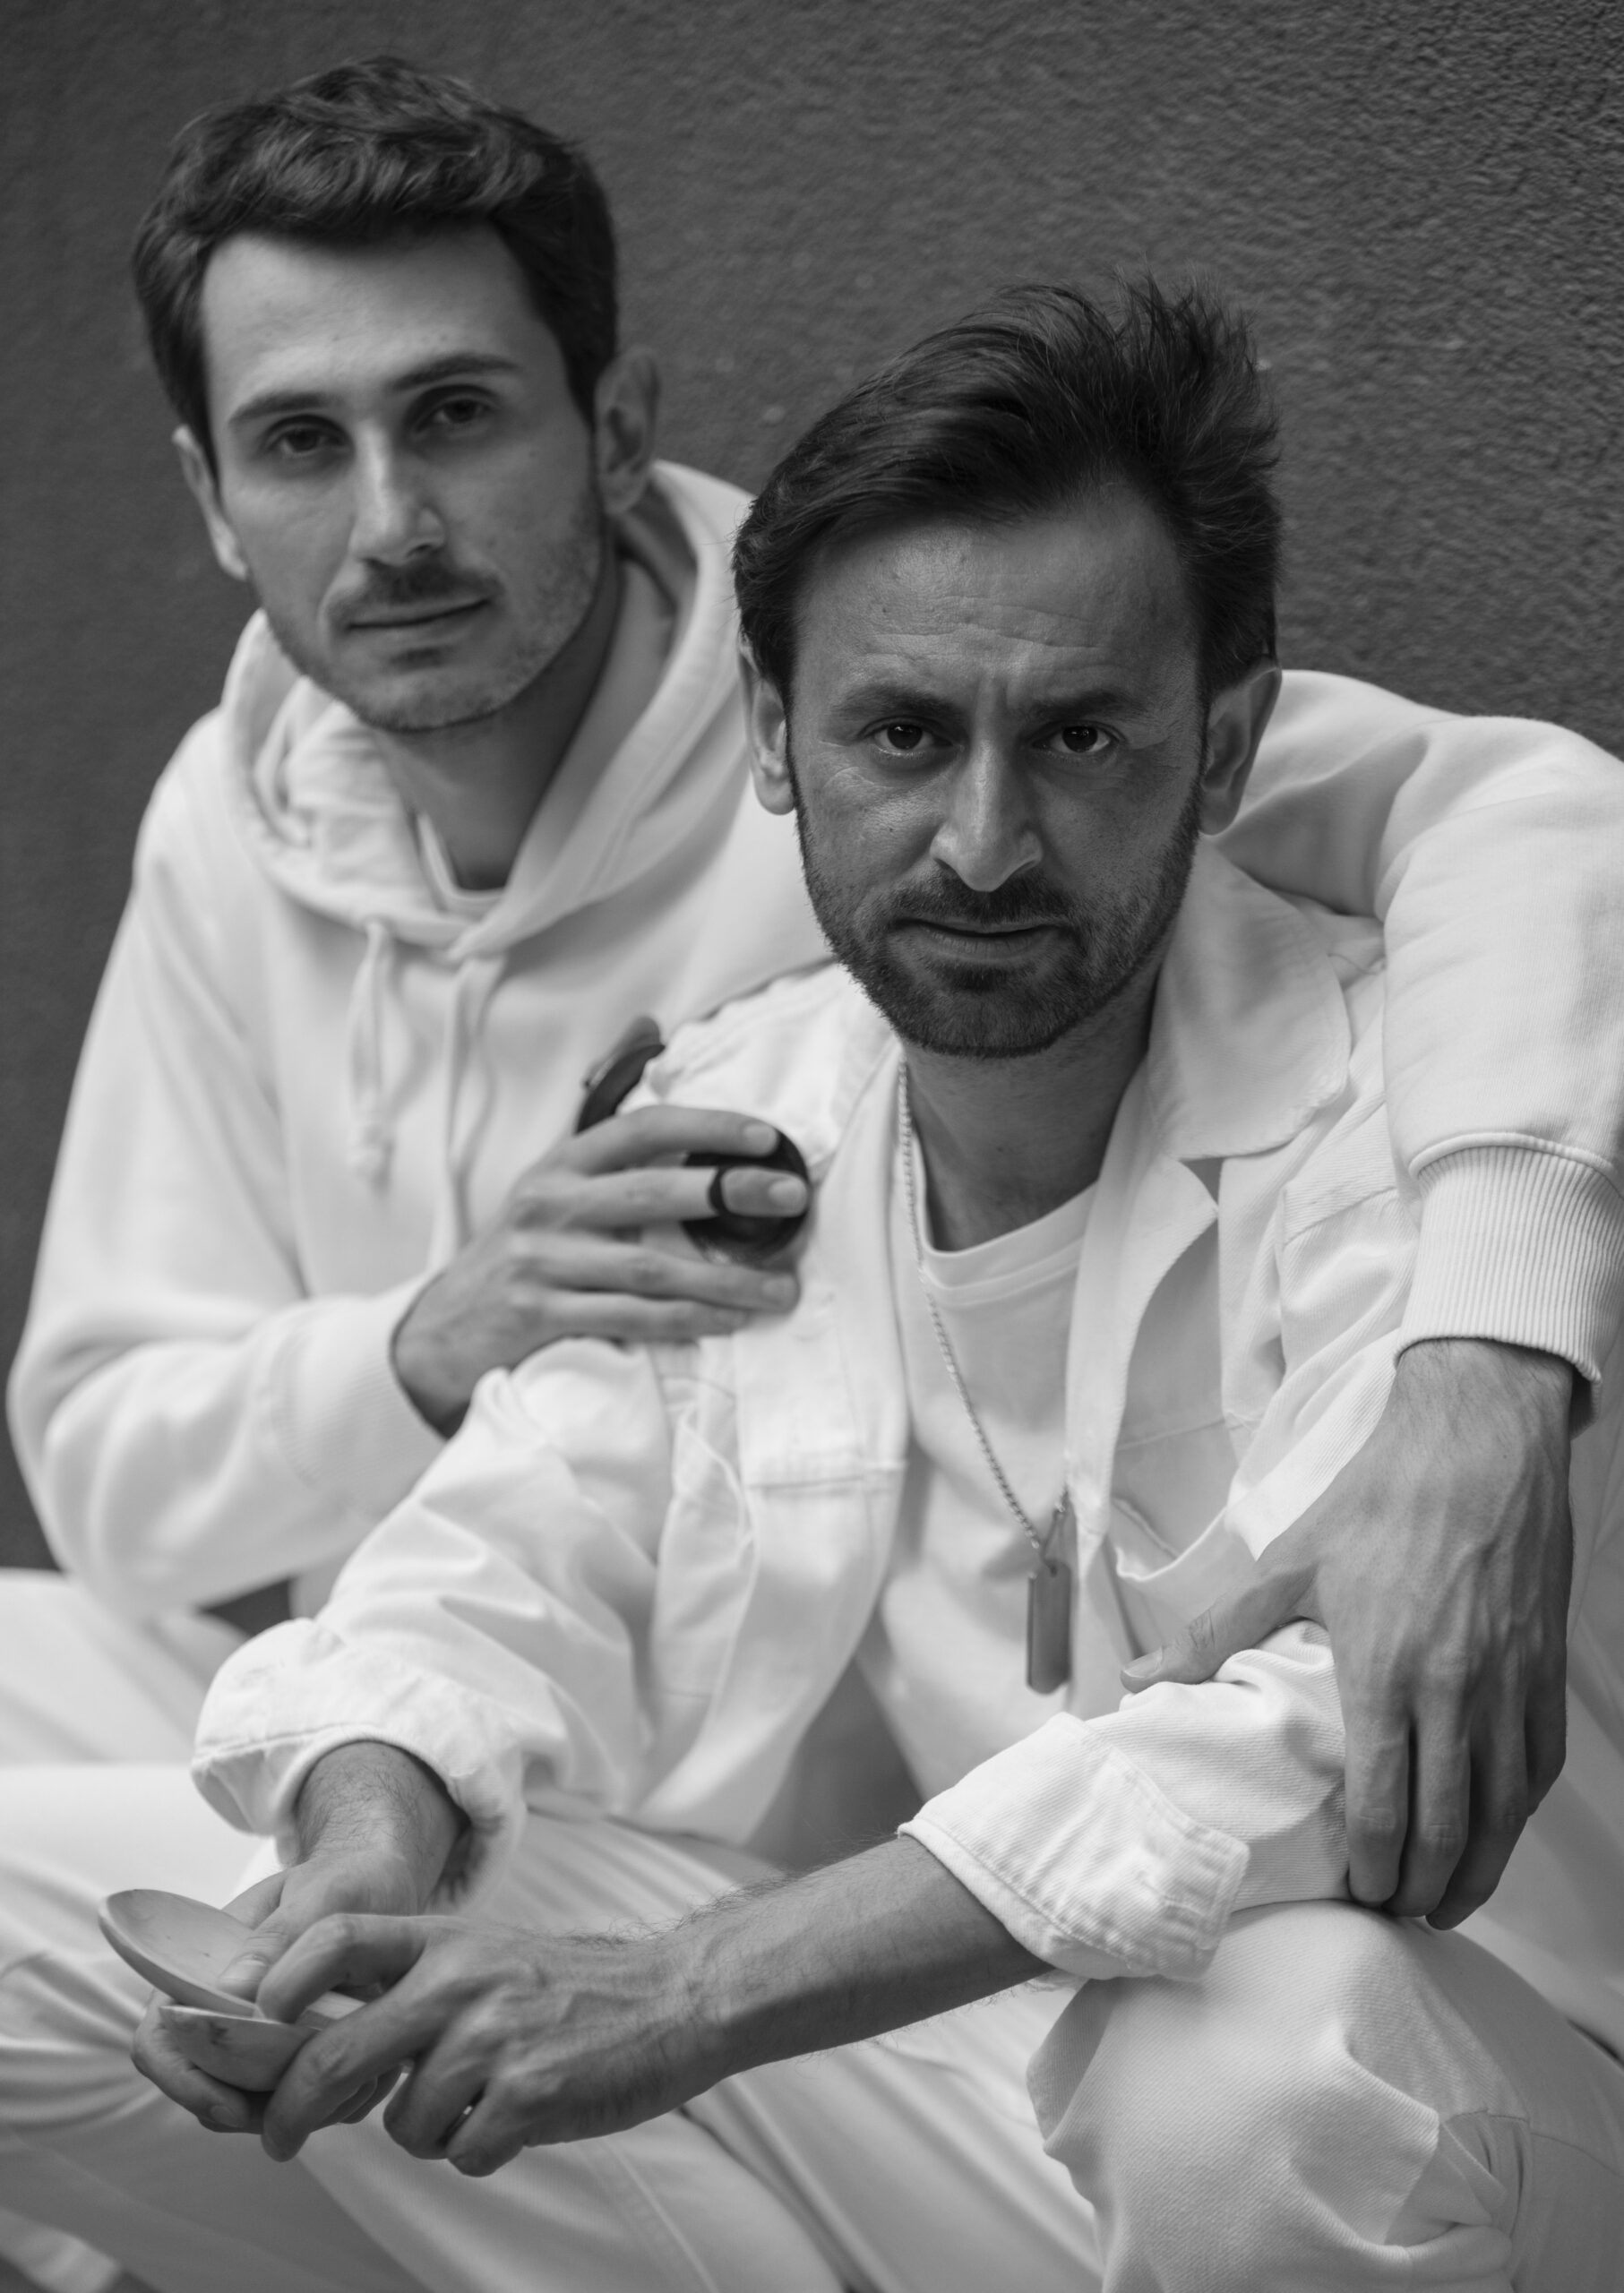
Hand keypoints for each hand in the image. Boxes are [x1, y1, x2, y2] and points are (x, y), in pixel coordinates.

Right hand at [131, 1846, 424, 2137]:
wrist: (382, 1884)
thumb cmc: (344, 1881)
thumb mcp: (321, 1895)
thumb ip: (280, 1936)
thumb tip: (233, 1989)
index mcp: (201, 1968)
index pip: (158, 2039)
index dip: (182, 2081)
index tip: (231, 2104)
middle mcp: (219, 2009)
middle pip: (201, 2088)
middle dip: (243, 2109)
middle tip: (305, 2106)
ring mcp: (254, 2037)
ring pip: (245, 2105)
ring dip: (287, 2111)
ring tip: (347, 2086)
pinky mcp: (293, 2055)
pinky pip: (292, 2102)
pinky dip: (321, 2104)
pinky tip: (365, 2079)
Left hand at [251, 1916, 702, 2173]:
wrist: (673, 1998)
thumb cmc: (570, 1986)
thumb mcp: (485, 1954)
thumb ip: (412, 1983)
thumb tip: (320, 2033)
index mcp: (445, 1941)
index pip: (333, 1939)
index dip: (276, 1981)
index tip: (250, 2024)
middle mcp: (460, 1981)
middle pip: (333, 2057)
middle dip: (290, 2113)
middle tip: (279, 2138)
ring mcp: (493, 2038)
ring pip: (403, 2123)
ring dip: (429, 2131)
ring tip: (477, 2101)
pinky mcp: (529, 2094)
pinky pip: (463, 2153)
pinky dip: (480, 2149)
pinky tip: (515, 2116)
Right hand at [392, 1106, 807, 1431]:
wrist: (444, 1327)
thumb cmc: (524, 1247)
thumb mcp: (554, 1178)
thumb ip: (610, 1119)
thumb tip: (647, 1024)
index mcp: (560, 1163)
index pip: (640, 1129)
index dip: (705, 1127)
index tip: (767, 1138)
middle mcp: (548, 1204)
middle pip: (651, 1193)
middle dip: (730, 1193)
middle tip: (792, 1199)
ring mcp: (542, 1262)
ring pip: (649, 1268)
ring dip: (724, 1279)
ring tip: (781, 1288)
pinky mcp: (540, 1316)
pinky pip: (628, 1318)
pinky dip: (684, 1321)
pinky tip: (727, 1322)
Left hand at [1120, 1339, 1573, 1926]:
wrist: (1478, 1444)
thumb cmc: (1380, 1502)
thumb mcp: (1290, 1563)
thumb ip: (1217, 1632)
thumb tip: (1142, 1679)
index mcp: (1386, 1673)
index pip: (1382, 1804)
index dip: (1372, 1866)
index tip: (1359, 1897)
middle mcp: (1455, 1692)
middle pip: (1446, 1825)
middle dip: (1421, 1885)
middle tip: (1398, 1913)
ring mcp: (1509, 1685)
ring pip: (1502, 1811)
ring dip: (1477, 1869)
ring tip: (1446, 1901)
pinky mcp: (1546, 1670)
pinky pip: (1539, 1766)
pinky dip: (1519, 1815)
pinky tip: (1498, 1835)